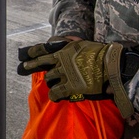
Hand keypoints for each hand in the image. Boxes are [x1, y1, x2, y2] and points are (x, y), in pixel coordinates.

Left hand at [17, 37, 134, 117]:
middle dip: (33, 66)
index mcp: (65, 49)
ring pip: (49, 79)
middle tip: (25, 67)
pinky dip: (54, 95)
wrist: (112, 65)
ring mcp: (65, 74)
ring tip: (54, 85)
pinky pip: (55, 93)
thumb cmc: (102, 54)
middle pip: (42, 65)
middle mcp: (62, 61)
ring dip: (51, 82)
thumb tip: (64, 42)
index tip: (26, 55)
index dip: (33, 53)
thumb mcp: (85, 45)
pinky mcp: (70, 87)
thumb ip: (72, 45)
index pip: (43, 50)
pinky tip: (56, 96)